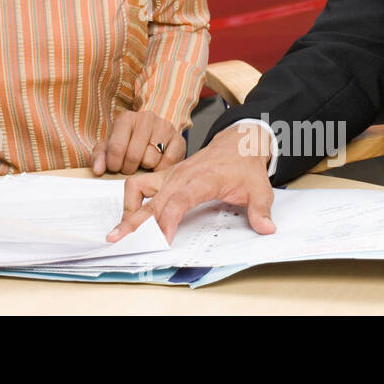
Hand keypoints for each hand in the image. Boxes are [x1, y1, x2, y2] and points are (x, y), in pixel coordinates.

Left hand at [91, 110, 183, 174]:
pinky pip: (168, 162)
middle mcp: (146, 118)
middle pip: (134, 156)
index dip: (114, 164)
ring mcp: (164, 127)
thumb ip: (100, 157)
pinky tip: (156, 164)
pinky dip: (160, 169)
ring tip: (143, 162)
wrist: (154, 132)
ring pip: (151, 160)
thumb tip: (98, 170)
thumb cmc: (130, 141)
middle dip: (129, 168)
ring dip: (145, 168)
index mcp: (126, 118)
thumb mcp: (111, 146)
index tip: (115, 167)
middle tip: (130, 167)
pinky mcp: (179, 139)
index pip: (116, 147)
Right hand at [107, 121, 275, 241]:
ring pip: (138, 189)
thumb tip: (266, 228)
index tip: (161, 239)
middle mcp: (180, 176)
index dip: (168, 220)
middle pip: (152, 200)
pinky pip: (140, 185)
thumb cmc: (245, 166)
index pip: (179, 200)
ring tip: (120, 230)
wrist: (237, 143)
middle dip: (134, 222)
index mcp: (202, 179)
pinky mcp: (165, 176)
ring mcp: (169, 175)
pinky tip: (130, 217)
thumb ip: (261, 210)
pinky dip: (131, 200)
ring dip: (128, 209)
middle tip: (117, 240)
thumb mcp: (260, 189)